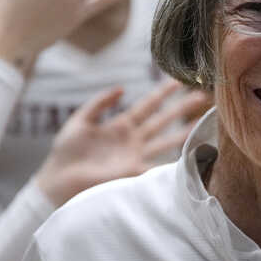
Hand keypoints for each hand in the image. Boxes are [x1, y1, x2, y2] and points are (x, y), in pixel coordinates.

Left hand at [34, 80, 210, 205]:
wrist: (57, 180)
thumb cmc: (66, 153)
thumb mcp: (80, 121)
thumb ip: (99, 103)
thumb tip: (122, 88)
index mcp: (121, 126)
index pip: (147, 106)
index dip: (162, 93)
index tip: (178, 80)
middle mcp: (133, 141)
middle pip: (162, 121)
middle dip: (181, 109)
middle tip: (201, 96)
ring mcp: (135, 157)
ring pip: (166, 142)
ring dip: (184, 133)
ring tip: (203, 123)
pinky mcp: (132, 174)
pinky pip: (156, 168)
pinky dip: (172, 164)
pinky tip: (188, 158)